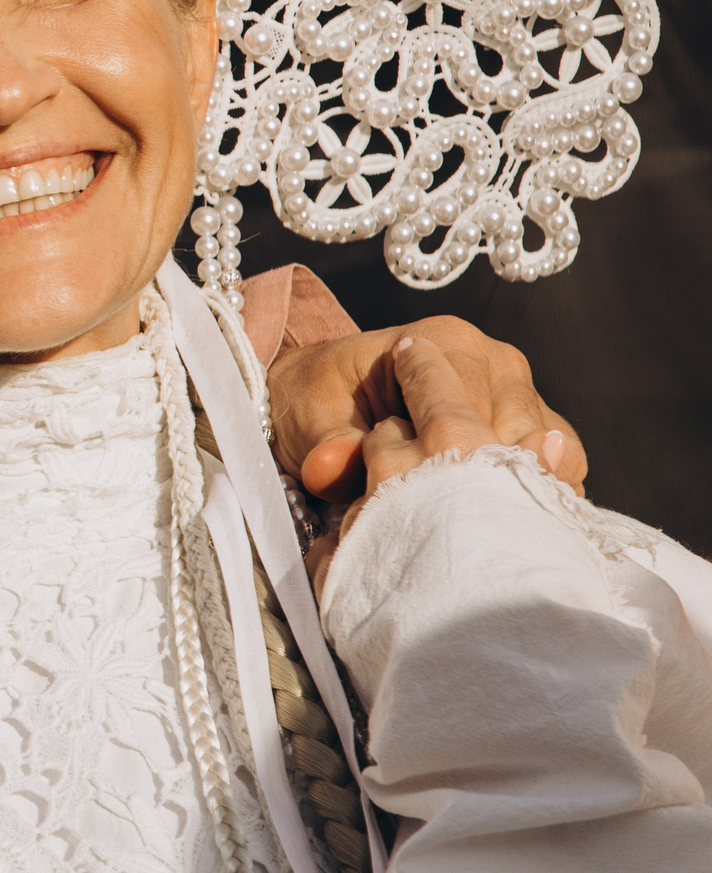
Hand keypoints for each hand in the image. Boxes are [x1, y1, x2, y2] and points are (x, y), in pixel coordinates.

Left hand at [268, 314, 585, 502]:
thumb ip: (331, 448)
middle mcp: (495, 360)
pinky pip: (560, 464)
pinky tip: (503, 524)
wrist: (318, 401)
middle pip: (522, 439)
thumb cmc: (315, 405)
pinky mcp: (534, 424)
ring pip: (550, 455)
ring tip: (479, 528)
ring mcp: (520, 391)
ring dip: (516, 493)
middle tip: (455, 526)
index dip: (455, 471)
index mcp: (445, 344)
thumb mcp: (312, 424)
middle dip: (488, 486)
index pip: (477, 417)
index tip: (429, 510)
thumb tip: (330, 468)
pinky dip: (536, 494)